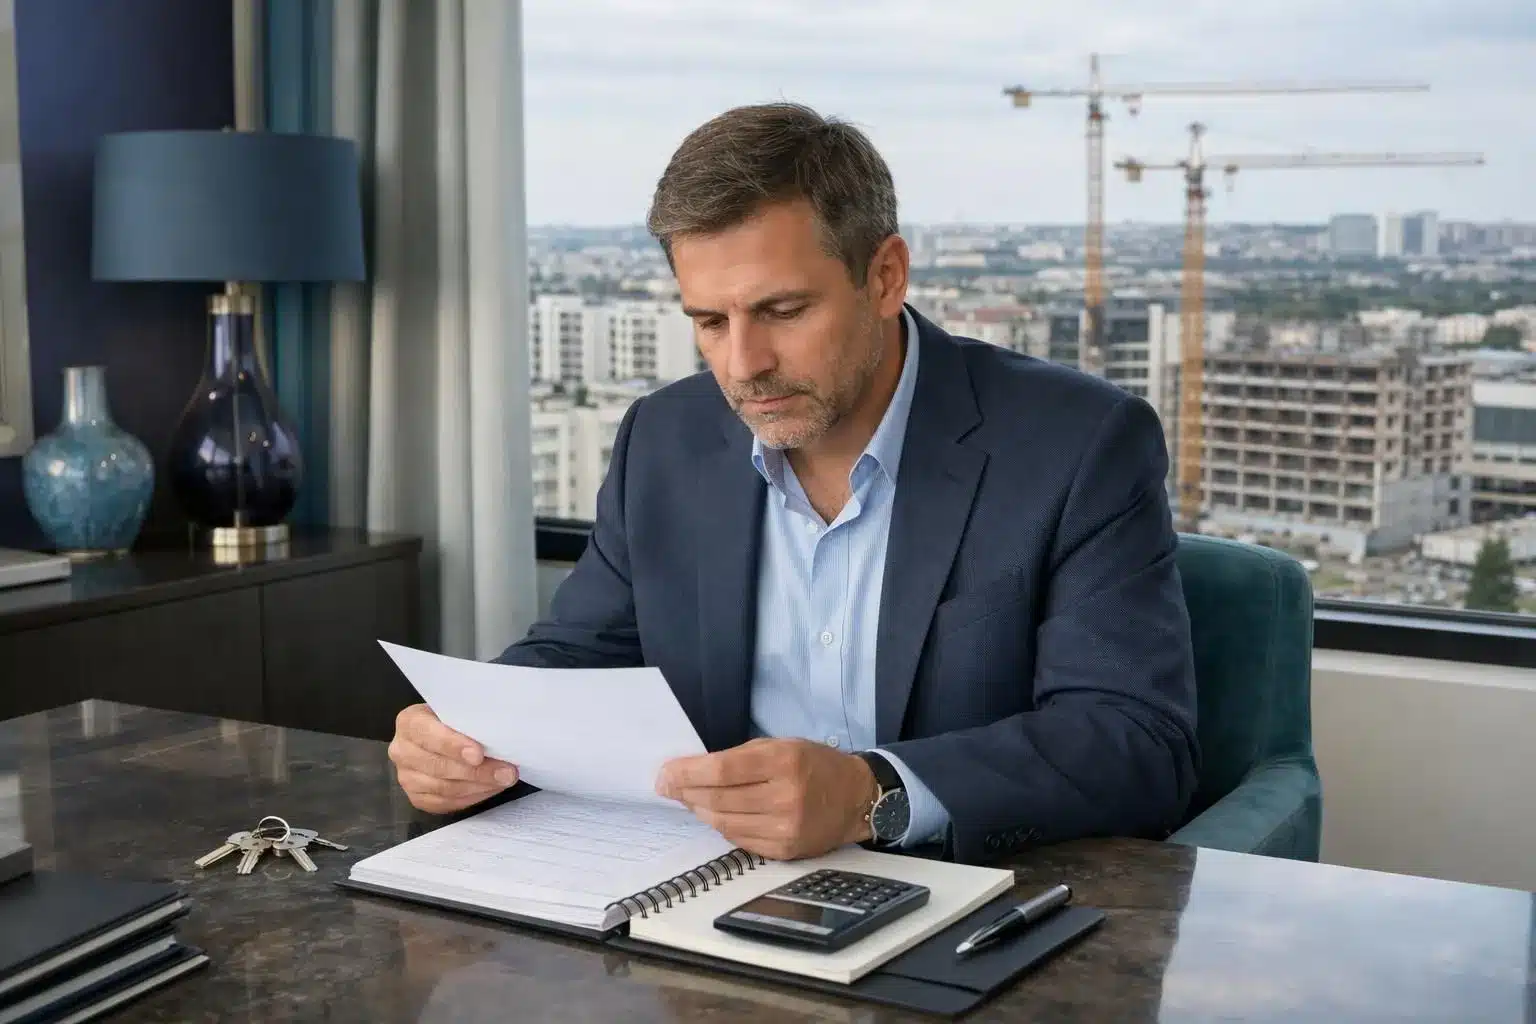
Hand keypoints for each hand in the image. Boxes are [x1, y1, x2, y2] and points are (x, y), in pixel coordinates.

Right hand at [388, 703, 518, 813]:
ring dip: (479, 786)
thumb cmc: (451, 720)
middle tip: (507, 773)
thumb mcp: (456, 712)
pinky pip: (445, 803)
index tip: (479, 755)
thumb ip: (468, 722)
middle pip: (439, 766)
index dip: (454, 745)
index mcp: (409, 723)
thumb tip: (499, 738)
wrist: (436, 735)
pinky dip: (472, 797)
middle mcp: (401, 750)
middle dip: (477, 771)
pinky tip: (490, 789)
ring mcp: (406, 777)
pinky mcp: (416, 797)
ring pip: (444, 788)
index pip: (429, 735)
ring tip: (504, 780)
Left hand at [655, 738, 877, 859]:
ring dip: (700, 810)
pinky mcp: (785, 851)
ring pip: (724, 823)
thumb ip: (739, 758)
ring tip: (690, 799)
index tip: (665, 773)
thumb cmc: (814, 764)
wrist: (856, 798)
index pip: (723, 771)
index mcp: (784, 762)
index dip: (687, 773)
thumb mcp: (781, 746)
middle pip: (718, 799)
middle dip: (685, 792)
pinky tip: (716, 814)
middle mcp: (786, 797)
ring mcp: (786, 829)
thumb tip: (691, 772)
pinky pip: (738, 840)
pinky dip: (722, 826)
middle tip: (667, 786)